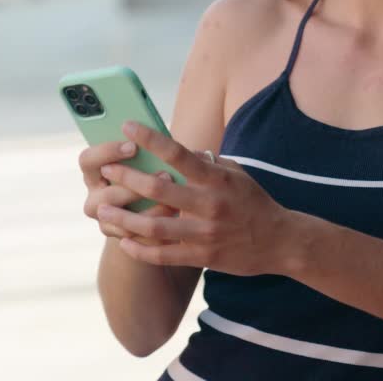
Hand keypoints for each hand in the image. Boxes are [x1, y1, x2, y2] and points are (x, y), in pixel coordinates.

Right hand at [78, 139, 178, 246]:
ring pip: (123, 223)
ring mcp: (106, 222)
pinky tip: (177, 223)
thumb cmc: (148, 168)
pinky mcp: (122, 240)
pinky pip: (140, 240)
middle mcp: (94, 199)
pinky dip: (159, 234)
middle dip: (138, 189)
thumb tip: (165, 143)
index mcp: (93, 173)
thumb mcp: (144, 158)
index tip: (133, 146)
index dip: (107, 152)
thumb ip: (147, 152)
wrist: (150, 205)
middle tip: (166, 176)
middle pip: (107, 197)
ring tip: (176, 203)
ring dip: (151, 213)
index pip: (88, 160)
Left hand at [95, 121, 294, 275]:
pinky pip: (162, 255)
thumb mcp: (237, 174)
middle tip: (105, 171)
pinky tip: (123, 241)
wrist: (280, 242)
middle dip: (126, 178)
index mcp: (217, 179)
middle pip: (158, 188)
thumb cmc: (254, 202)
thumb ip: (209, 163)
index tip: (127, 125)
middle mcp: (210, 205)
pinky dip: (139, 249)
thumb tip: (182, 149)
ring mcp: (204, 234)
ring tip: (102, 210)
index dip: (150, 138)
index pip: (178, 153)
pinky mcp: (202, 257)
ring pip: (153, 226)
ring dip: (123, 217)